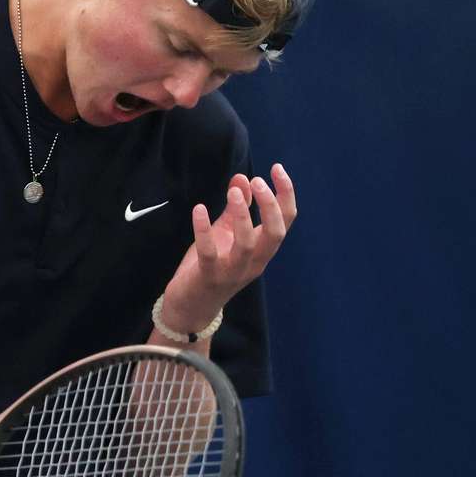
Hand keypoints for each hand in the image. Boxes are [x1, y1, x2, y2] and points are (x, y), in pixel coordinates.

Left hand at [161, 164, 296, 331]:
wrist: (190, 307)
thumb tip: (242, 179)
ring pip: (247, 244)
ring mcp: (232, 272)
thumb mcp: (226, 234)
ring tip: (233, 191)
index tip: (276, 169)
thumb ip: (236, 209)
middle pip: (276, 233)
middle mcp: (254, 262)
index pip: (285, 221)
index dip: (285, 194)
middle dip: (270, 205)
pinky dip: (204, 229)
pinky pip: (210, 253)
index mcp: (262, 250)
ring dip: (242, 215)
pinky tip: (199, 209)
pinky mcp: (208, 277)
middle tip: (257, 181)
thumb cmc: (210, 268)